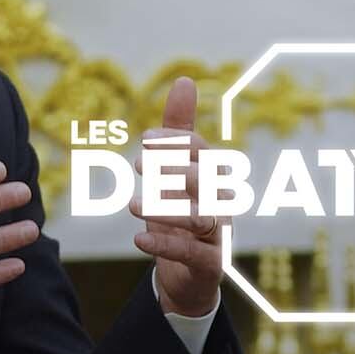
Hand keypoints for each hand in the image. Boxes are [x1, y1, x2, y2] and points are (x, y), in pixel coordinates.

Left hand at [129, 76, 223, 317]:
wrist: (188, 274)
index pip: (201, 151)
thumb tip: (185, 79)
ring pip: (202, 217)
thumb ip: (179, 129)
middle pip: (208, 179)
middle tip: (140, 166)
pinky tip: (138, 240)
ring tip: (133, 205)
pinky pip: (193, 253)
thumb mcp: (174, 169)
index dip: (176, 142)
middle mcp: (222, 201)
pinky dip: (165, 245)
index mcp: (214, 175)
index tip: (144, 140)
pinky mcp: (210, 264)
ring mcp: (219, 234)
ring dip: (167, 209)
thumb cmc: (181, 211)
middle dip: (176, 169)